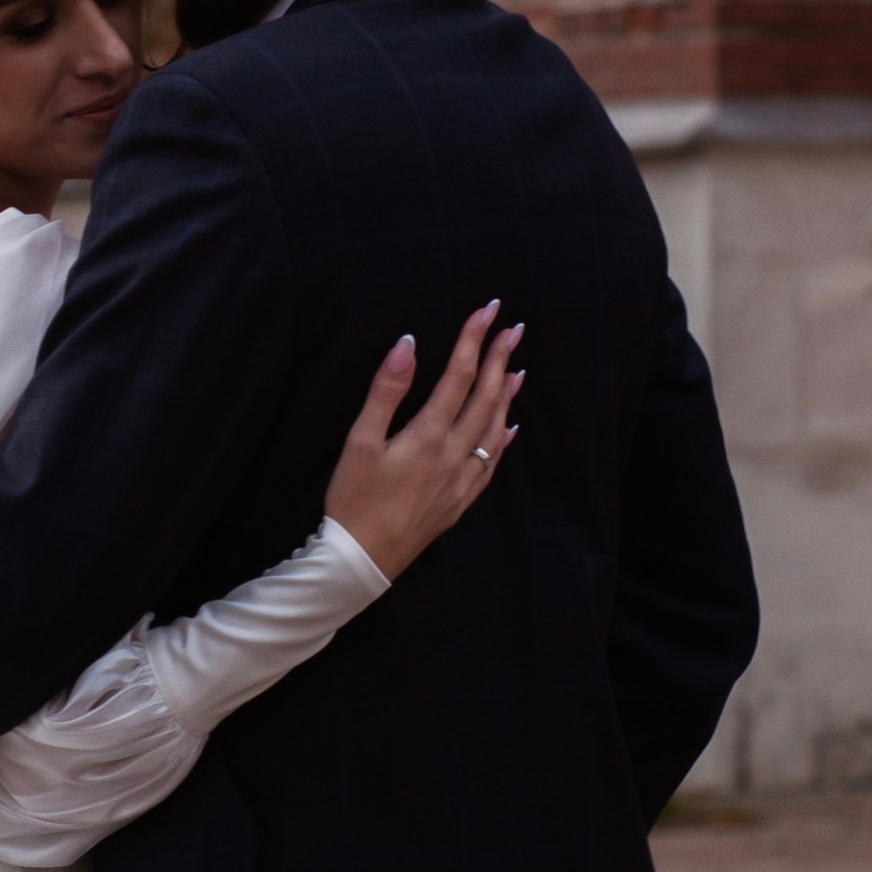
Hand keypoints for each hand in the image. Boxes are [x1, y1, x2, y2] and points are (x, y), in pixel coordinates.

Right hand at [324, 306, 523, 580]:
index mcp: (429, 435)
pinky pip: (492, 463)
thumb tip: (408, 342)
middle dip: (499, 359)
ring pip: (494, 430)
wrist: (363, 561)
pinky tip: (510, 429)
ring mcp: (461, 480)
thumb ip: (386, 390)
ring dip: (506, 396)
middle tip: (514, 329)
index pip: (459, 376)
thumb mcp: (359, 441)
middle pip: (484, 398)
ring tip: (518, 369)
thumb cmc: (353, 500)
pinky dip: (504, 440)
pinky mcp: (459, 501)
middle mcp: (454, 455)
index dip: (474, 339)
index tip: (488, 310)